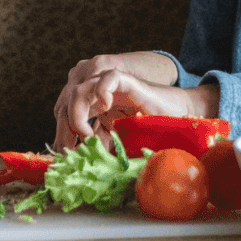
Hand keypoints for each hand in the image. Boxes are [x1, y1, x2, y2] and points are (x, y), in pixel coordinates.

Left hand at [53, 52, 211, 150]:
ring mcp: (113, 87)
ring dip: (77, 112)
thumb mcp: (119, 144)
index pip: (69, 114)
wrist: (178, 119)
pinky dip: (102, 90)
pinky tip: (105, 107)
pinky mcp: (128, 82)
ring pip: (82, 88)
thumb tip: (79, 162)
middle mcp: (101, 95)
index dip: (62, 133)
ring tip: (86, 134)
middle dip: (64, 126)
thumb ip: (102, 147)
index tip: (63, 154)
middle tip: (69, 149)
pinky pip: (109, 77)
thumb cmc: (151, 133)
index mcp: (96, 108)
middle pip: (69, 101)